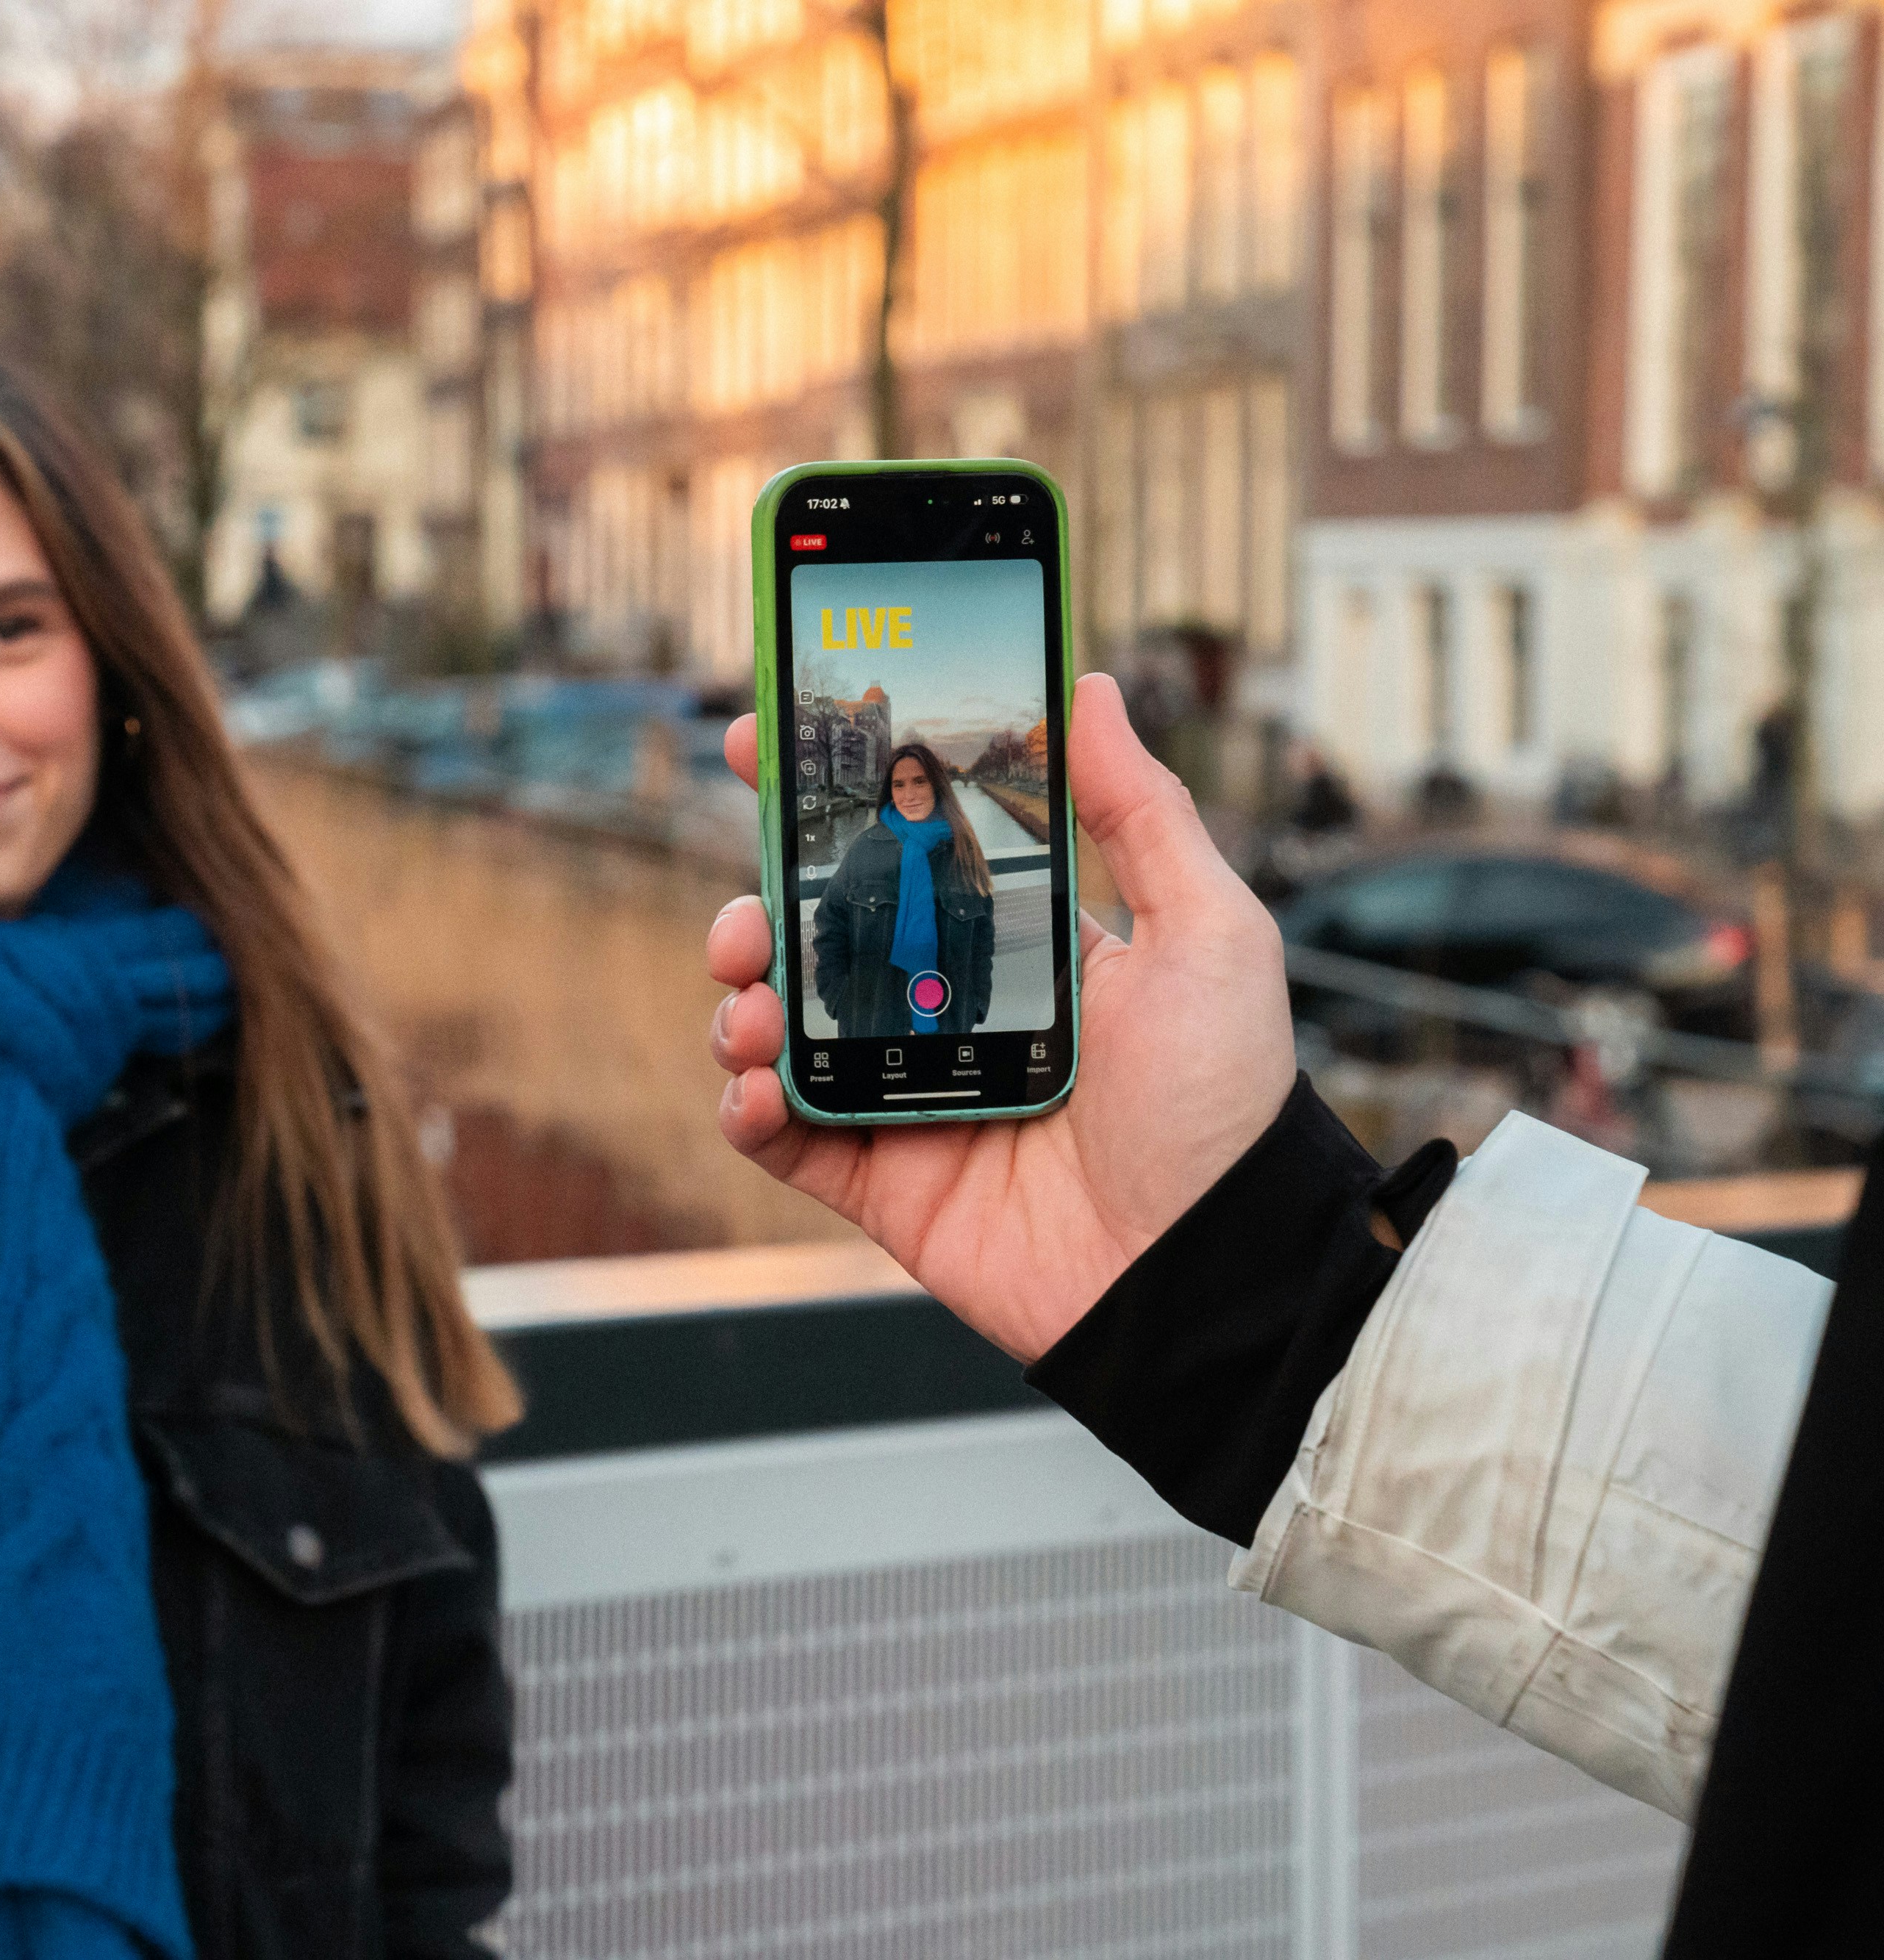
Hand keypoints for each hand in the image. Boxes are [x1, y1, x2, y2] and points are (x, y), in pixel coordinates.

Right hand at [706, 673, 1294, 1361]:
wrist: (1208, 1269)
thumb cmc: (1224, 1107)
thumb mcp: (1209, 934)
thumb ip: (1142, 812)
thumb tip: (1090, 690)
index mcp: (1016, 946)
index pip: (902, 852)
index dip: (829, 799)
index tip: (766, 742)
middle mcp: (950, 1012)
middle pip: (817, 936)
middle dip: (758, 908)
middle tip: (749, 914)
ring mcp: (908, 1097)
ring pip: (781, 1027)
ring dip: (740, 1002)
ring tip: (751, 1009)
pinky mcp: (881, 1182)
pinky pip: (782, 1136)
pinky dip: (745, 1106)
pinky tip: (755, 1086)